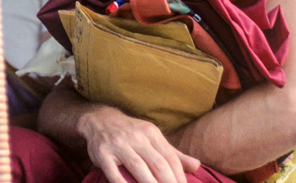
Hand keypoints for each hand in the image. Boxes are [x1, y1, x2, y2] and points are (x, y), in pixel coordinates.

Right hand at [79, 106, 199, 182]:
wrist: (99, 119)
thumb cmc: (131, 132)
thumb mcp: (152, 137)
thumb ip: (173, 153)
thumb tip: (197, 166)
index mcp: (151, 133)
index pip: (170, 158)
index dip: (179, 178)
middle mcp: (136, 137)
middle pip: (158, 164)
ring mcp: (118, 144)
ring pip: (138, 168)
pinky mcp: (102, 153)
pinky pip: (114, 173)